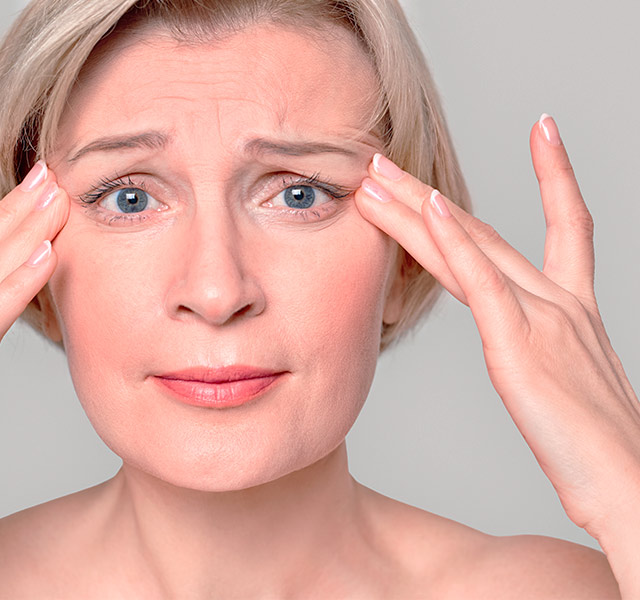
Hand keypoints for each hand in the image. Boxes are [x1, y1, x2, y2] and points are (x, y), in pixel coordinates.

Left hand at [354, 115, 638, 544]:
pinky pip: (482, 283)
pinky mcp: (520, 346)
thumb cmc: (597, 447)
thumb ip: (545, 352)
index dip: (556, 174)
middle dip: (430, 194)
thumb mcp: (569, 382)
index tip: (546, 129)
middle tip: (388, 163)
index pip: (568, 224)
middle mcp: (559, 301)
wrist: (629, 485)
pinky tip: (429, 211)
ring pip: (470, 247)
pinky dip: (454, 244)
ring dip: (417, 207)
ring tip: (377, 175)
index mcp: (574, 308)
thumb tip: (524, 349)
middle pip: (484, 231)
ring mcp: (542, 317)